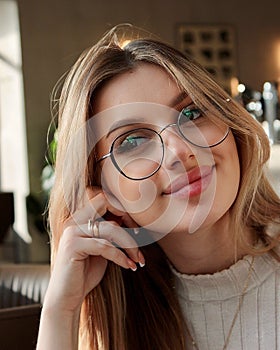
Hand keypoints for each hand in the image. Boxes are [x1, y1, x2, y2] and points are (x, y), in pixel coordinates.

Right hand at [43, 186, 144, 313]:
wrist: (66, 299)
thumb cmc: (85, 275)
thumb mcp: (101, 249)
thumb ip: (109, 233)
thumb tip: (129, 220)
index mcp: (79, 219)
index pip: (103, 200)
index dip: (122, 210)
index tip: (136, 229)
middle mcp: (73, 221)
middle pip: (106, 204)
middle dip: (127, 219)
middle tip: (139, 237)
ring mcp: (71, 232)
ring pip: (111, 228)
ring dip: (130, 244)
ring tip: (138, 259)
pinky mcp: (72, 246)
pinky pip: (105, 246)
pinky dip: (121, 256)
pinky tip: (129, 266)